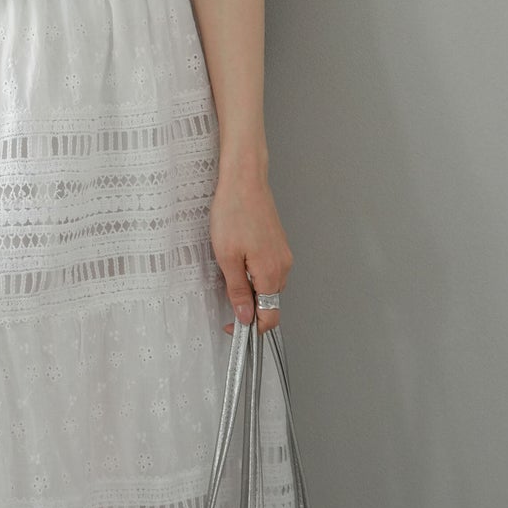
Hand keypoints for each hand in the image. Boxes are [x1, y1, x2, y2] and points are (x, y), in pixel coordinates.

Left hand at [209, 171, 292, 336]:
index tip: (233, 327)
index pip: (270, 316)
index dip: (251, 328)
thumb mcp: (227, 257)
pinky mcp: (278, 243)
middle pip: (270, 302)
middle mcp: (283, 265)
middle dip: (249, 306)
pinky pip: (268, 268)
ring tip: (229, 270)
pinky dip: (254, 272)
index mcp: (271, 273)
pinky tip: (238, 257)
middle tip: (225, 297)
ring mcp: (282, 253)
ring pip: (269, 284)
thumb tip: (245, 316)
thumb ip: (237, 291)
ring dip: (251, 287)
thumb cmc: (233, 212)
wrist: (244, 179)